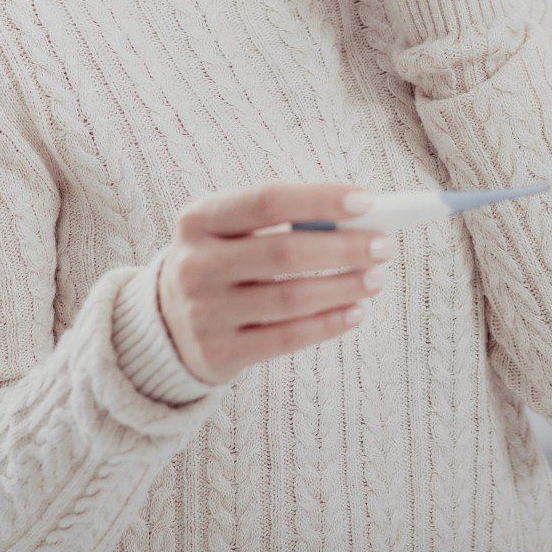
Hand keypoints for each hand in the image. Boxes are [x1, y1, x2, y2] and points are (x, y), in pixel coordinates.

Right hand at [157, 182, 399, 385]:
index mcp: (199, 219)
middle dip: (343, 247)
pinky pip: (284, 339)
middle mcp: (195, 264)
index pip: (267, 200)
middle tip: (385, 245)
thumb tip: (361, 219)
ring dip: (343, 286)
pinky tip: (355, 312)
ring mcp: (203, 312)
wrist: (167, 323)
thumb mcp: (234, 231)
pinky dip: (326, 324)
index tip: (367, 200)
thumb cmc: (224, 261)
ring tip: (376, 278)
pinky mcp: (216, 353)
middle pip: (282, 252)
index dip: (319, 198)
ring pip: (288, 299)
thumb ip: (287, 221)